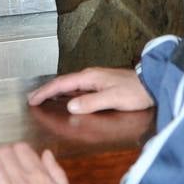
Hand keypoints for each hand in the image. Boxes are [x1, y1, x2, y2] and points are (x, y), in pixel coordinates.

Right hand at [28, 67, 153, 113]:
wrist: (152, 84)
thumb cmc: (134, 92)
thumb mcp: (113, 99)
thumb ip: (91, 102)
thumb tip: (70, 106)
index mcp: (89, 78)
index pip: (61, 84)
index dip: (45, 92)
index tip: (32, 100)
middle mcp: (90, 76)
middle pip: (62, 83)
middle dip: (46, 90)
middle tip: (32, 99)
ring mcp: (95, 80)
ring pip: (69, 85)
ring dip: (55, 92)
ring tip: (43, 99)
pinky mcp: (101, 85)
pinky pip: (77, 88)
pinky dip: (66, 93)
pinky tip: (66, 99)